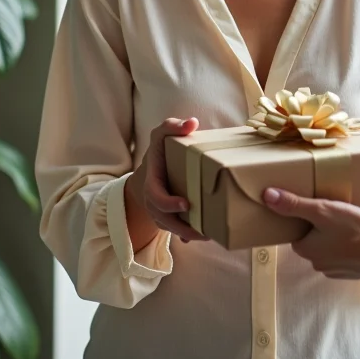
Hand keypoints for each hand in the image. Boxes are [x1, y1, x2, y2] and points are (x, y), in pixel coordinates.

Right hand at [125, 117, 209, 244]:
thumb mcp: (161, 135)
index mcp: (151, 184)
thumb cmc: (159, 152)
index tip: (186, 204)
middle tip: (204, 231)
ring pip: (173, 229)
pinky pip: (177, 230)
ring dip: (189, 234)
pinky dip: (189, 235)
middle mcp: (154, 203)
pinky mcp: (169, 218)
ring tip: (210, 235)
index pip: (156, 197)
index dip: (169, 203)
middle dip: (183, 227)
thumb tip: (192, 123)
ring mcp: (160, 213)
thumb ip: (172, 126)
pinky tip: (204, 236)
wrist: (149, 172)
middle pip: (165, 220)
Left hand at [263, 188, 359, 279]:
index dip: (304, 217)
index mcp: (305, 249)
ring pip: (329, 247)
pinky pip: (344, 254)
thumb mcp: (321, 210)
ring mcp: (335, 270)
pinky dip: (349, 245)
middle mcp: (316, 263)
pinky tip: (359, 235)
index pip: (296, 231)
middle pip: (312, 239)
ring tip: (349, 221)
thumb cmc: (352, 231)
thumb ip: (294, 204)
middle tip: (335, 211)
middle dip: (322, 226)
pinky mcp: (351, 272)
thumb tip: (266, 196)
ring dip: (336, 236)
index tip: (315, 207)